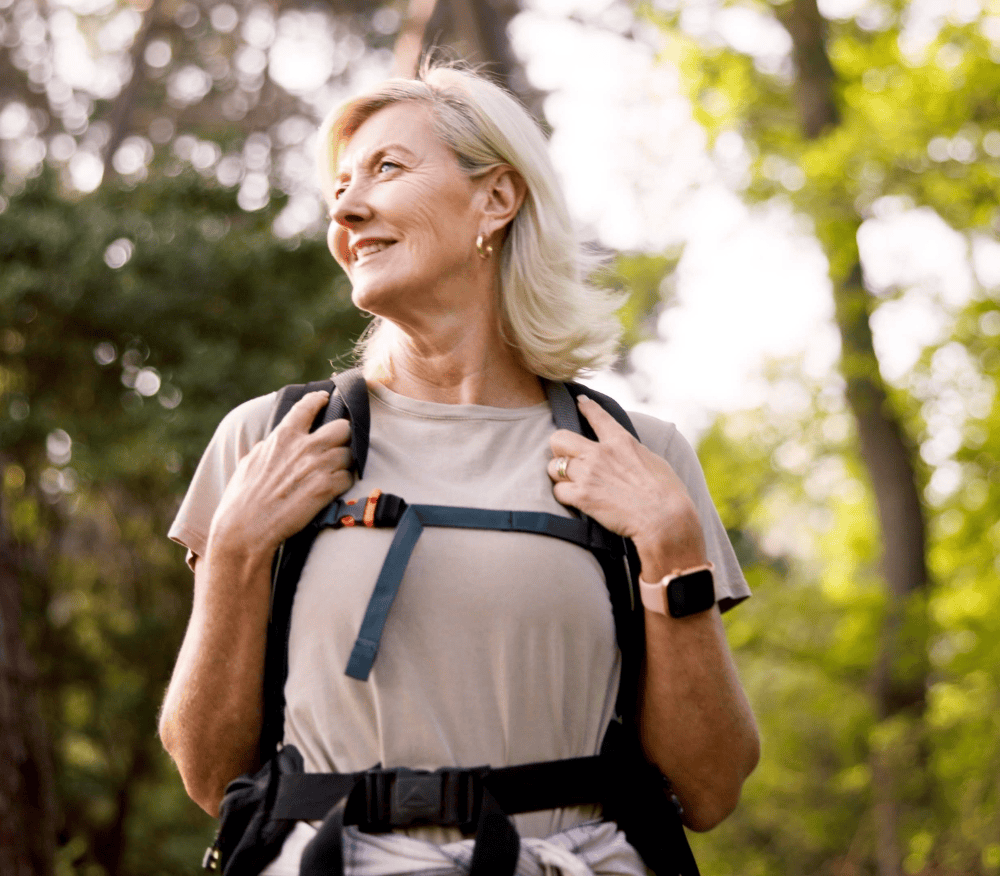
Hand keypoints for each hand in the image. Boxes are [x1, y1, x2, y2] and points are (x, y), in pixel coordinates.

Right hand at [210, 390, 353, 555]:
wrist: (245, 530)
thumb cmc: (242, 500)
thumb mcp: (249, 463)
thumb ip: (266, 449)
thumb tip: (269, 444)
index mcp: (283, 436)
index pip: (308, 406)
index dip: (320, 399)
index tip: (326, 398)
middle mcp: (305, 446)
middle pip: (343, 427)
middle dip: (343, 437)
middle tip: (337, 448)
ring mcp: (318, 466)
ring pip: (350, 454)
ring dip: (346, 464)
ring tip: (334, 474)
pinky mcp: (327, 488)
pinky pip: (349, 478)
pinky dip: (344, 484)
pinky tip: (333, 491)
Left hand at [547, 396, 707, 577]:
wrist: (665, 520)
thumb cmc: (668, 493)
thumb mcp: (654, 461)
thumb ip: (634, 452)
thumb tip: (627, 452)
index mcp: (621, 441)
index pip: (597, 416)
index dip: (586, 407)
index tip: (579, 401)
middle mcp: (600, 453)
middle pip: (559, 439)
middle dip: (559, 449)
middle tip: (567, 459)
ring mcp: (588, 474)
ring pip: (553, 467)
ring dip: (560, 475)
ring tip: (571, 483)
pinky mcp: (582, 497)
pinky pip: (558, 491)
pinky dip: (564, 496)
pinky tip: (575, 500)